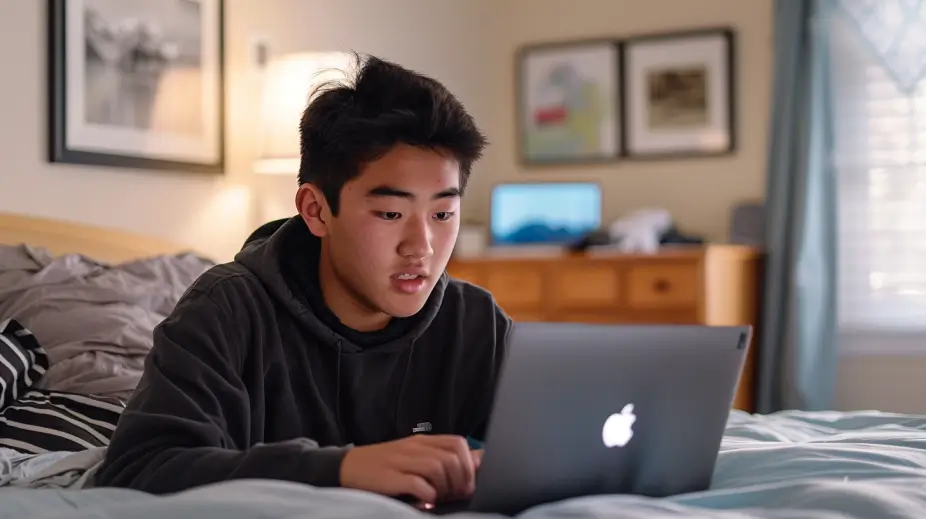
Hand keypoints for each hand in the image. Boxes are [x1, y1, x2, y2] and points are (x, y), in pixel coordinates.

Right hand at [339, 435, 481, 504]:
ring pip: (438, 468)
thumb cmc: (387, 466)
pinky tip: (426, 500)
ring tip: (441, 498)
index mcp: (423, 441)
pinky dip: (428, 494)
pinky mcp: (391, 476)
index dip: (469, 464)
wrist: (349, 467)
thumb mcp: (416, 457)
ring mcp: (402, 460)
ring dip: (445, 487)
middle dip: (460, 479)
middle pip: (451, 457)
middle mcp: (415, 447)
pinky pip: (418, 483)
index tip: (467, 483)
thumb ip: (444, 457)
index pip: (457, 443)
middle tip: (456, 494)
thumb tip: (478, 460)